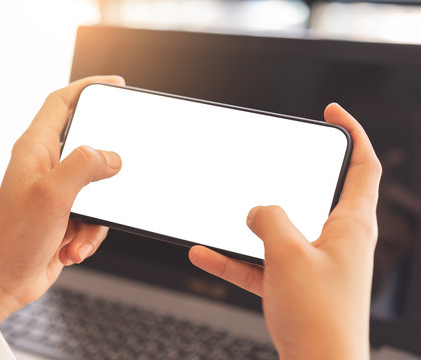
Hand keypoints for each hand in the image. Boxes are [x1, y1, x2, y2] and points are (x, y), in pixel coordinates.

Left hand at [0, 75, 124, 324]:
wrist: (2, 283)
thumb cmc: (13, 239)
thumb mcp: (53, 196)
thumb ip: (84, 166)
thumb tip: (112, 156)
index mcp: (35, 149)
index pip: (61, 103)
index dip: (88, 88)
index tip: (115, 85)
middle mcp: (45, 165)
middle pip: (86, 145)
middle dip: (105, 160)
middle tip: (122, 165)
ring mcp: (56, 191)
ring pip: (97, 186)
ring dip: (96, 215)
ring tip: (77, 236)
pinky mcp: (65, 215)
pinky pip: (94, 214)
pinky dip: (90, 233)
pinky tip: (73, 248)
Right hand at [189, 103, 380, 359]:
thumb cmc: (320, 317)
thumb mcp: (288, 254)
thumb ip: (269, 219)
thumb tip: (256, 211)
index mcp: (351, 225)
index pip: (363, 165)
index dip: (352, 133)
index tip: (332, 114)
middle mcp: (336, 240)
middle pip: (316, 193)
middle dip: (291, 176)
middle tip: (270, 161)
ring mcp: (314, 263)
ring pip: (282, 230)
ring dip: (253, 223)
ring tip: (227, 213)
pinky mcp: (294, 285)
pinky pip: (261, 264)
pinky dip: (236, 259)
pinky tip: (205, 255)